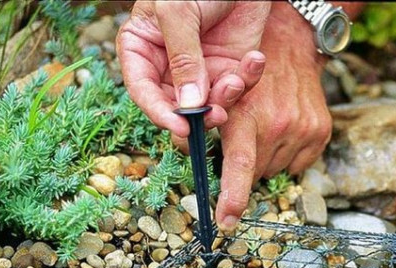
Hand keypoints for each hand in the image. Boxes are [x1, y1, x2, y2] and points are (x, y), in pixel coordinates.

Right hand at [116, 1, 270, 139]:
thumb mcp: (178, 12)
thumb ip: (182, 57)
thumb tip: (188, 104)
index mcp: (141, 49)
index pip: (142, 90)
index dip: (159, 112)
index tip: (181, 127)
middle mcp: (168, 65)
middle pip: (175, 107)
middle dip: (198, 114)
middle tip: (217, 113)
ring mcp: (200, 69)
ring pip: (208, 105)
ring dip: (225, 99)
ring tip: (236, 80)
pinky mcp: (229, 66)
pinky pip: (238, 88)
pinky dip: (248, 79)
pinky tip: (254, 59)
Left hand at [211, 2, 336, 230]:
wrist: (289, 43)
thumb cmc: (243, 67)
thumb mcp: (217, 89)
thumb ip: (203, 123)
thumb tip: (184, 150)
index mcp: (248, 114)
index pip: (240, 165)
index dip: (232, 197)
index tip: (225, 223)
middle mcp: (278, 124)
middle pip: (254, 172)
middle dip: (243, 162)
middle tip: (243, 136)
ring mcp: (302, 129)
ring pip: (274, 169)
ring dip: (264, 156)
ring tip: (264, 126)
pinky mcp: (320, 131)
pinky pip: (296, 165)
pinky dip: (285, 154)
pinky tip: (282, 129)